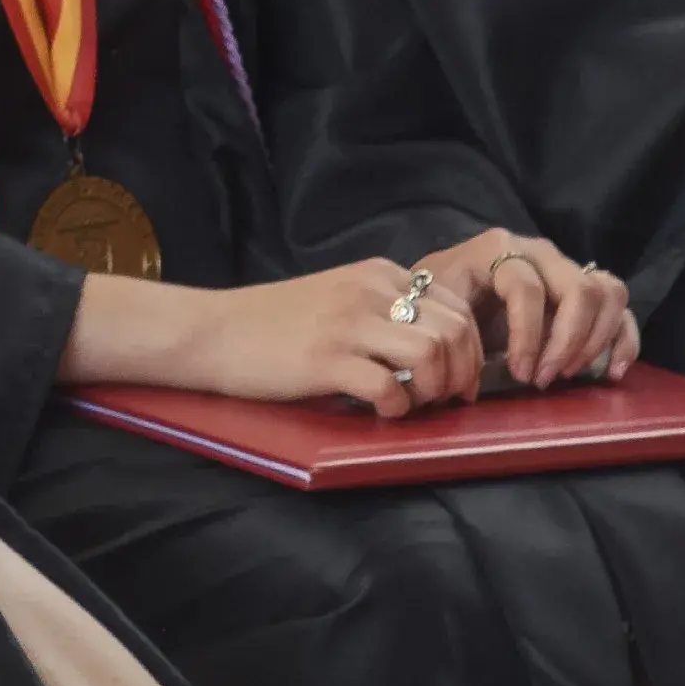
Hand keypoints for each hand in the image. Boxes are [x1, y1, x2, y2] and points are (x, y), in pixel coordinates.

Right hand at [176, 260, 483, 419]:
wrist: (214, 331)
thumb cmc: (275, 324)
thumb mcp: (339, 298)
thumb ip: (384, 310)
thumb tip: (436, 349)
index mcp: (378, 274)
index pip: (456, 306)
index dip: (470, 350)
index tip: (457, 381)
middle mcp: (369, 290)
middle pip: (455, 329)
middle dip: (462, 373)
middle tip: (444, 401)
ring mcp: (347, 323)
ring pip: (432, 353)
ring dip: (434, 390)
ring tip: (412, 404)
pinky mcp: (326, 359)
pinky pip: (389, 387)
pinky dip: (396, 407)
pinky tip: (379, 411)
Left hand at [431, 228, 638, 386]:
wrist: (446, 288)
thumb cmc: (443, 300)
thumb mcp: (441, 308)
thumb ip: (457, 331)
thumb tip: (475, 380)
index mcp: (499, 249)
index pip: (528, 289)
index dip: (527, 336)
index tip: (521, 375)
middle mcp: (540, 251)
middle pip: (580, 289)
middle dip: (568, 342)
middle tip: (545, 379)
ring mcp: (567, 267)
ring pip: (608, 293)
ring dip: (595, 341)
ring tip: (567, 374)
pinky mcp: (586, 289)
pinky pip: (621, 307)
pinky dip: (624, 340)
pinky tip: (613, 373)